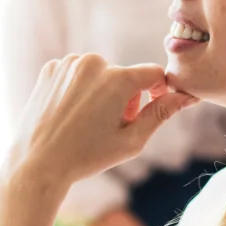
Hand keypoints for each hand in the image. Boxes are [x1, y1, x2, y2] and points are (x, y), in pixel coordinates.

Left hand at [4, 54, 198, 192]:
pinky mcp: (50, 68)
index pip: (153, 74)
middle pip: (124, 75)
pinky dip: (78, 89)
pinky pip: (76, 74)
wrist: (38, 162)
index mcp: (118, 78)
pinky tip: (69, 113)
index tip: (148, 111)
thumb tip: (187, 96)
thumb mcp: (132, 140)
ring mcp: (69, 63)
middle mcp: (93, 62)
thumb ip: (161, 113)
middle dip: (125, 97)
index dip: (157, 92)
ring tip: (87, 122)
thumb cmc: (87, 156)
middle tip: (109, 127)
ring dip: (101, 92)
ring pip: (99, 74)